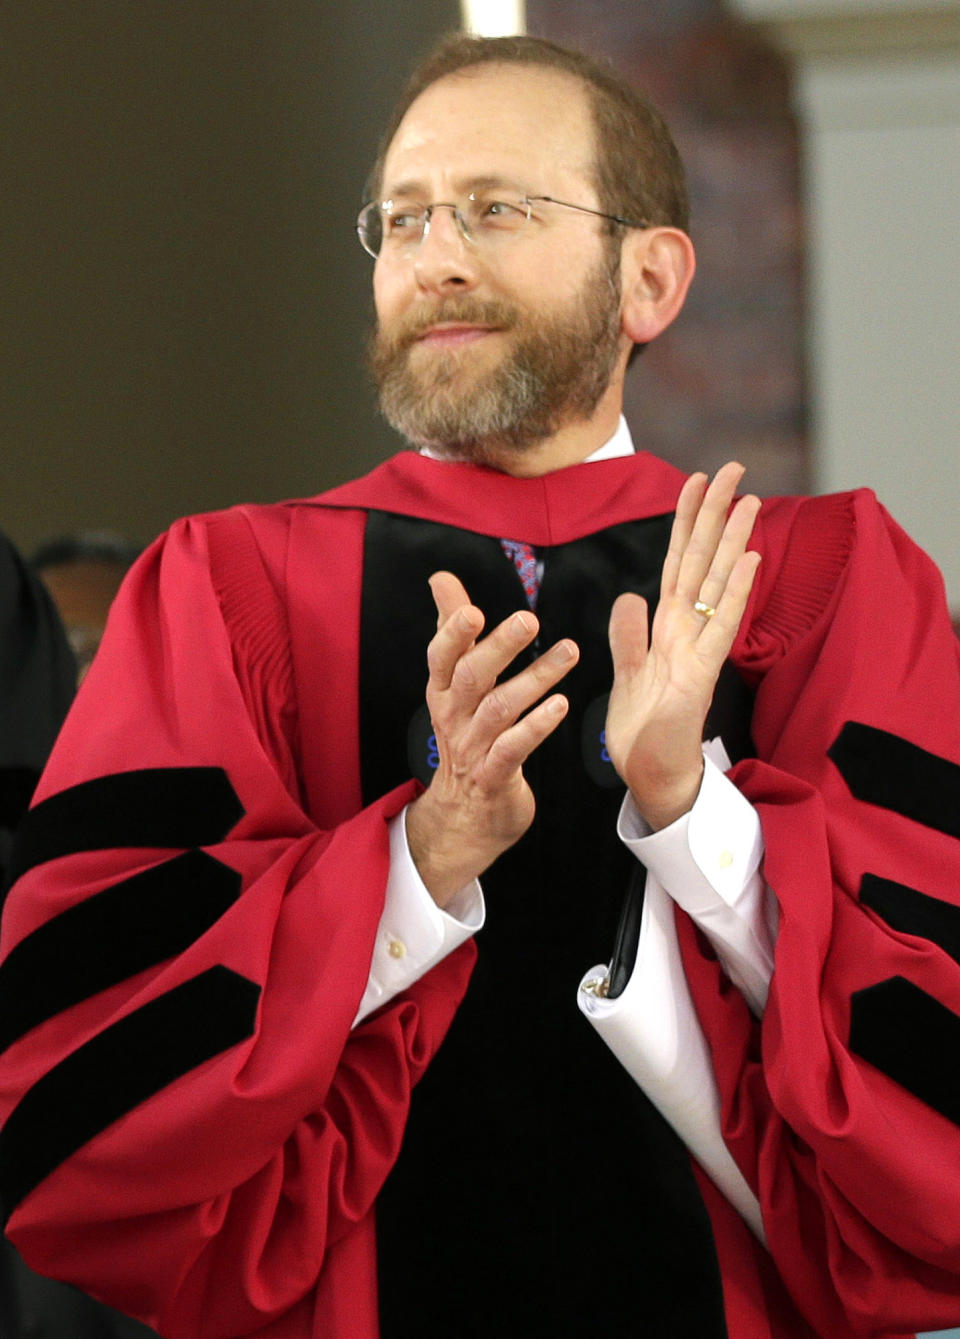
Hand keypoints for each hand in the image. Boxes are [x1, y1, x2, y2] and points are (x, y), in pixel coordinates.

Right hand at [406, 571, 578, 905]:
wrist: (464, 814)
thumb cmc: (465, 734)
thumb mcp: (453, 682)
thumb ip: (452, 628)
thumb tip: (441, 578)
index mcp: (442, 690)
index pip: (440, 656)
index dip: (452, 633)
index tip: (471, 609)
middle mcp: (453, 716)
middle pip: (470, 677)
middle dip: (498, 647)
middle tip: (528, 619)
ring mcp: (473, 747)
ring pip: (500, 709)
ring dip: (535, 679)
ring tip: (569, 652)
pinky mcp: (495, 776)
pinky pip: (515, 748)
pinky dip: (537, 726)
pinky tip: (561, 705)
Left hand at [605, 463, 760, 829]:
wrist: (652, 777)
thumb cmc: (644, 730)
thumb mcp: (627, 673)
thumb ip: (629, 635)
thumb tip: (629, 596)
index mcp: (666, 628)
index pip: (678, 561)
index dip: (686, 520)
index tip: (696, 478)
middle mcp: (687, 632)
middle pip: (701, 561)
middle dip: (716, 514)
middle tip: (734, 467)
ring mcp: (697, 651)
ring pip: (715, 584)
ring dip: (732, 541)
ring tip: (749, 498)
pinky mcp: (700, 677)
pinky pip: (719, 628)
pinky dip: (734, 593)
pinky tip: (750, 560)